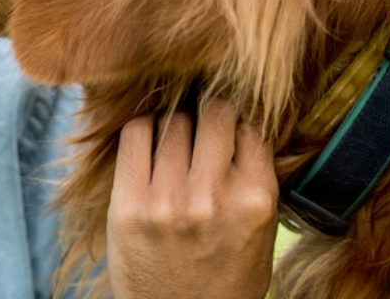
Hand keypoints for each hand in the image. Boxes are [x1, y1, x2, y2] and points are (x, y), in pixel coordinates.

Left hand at [107, 99, 278, 298]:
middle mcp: (212, 195)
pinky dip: (142, 129)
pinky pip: (134, 133)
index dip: (238, 122)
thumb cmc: (225, 275)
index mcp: (255, 200)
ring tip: (173, 143)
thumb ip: (253, 178)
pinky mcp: (128, 203)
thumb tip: (242, 119)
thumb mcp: (260, 232)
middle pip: (211, 113)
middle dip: (207, 116)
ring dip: (173, 124)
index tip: (227, 128)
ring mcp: (167, 199)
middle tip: (199, 130)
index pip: (250, 125)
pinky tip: (148, 144)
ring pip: (172, 120)